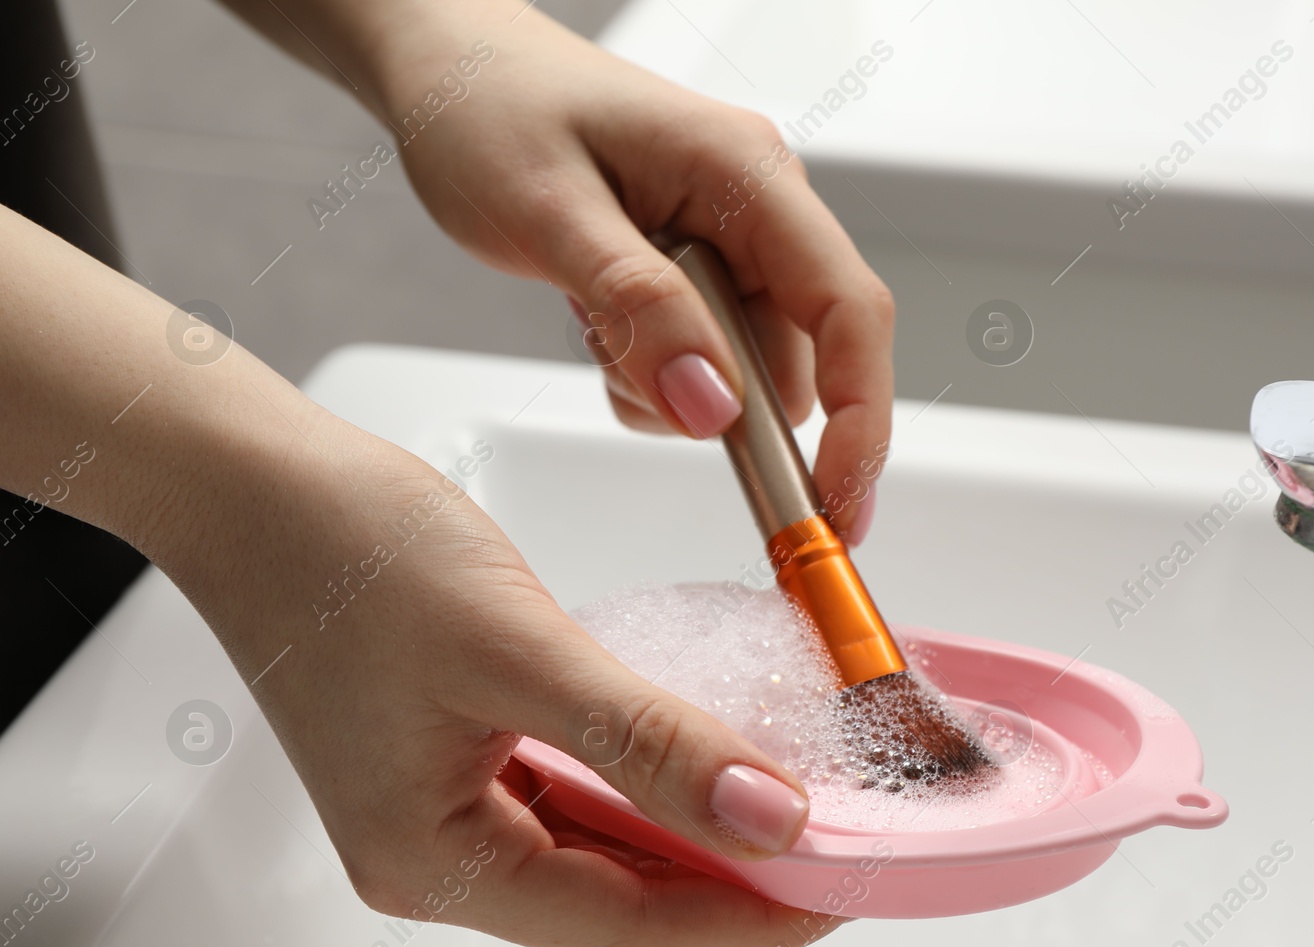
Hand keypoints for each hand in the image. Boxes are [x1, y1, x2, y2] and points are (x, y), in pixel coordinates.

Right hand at [158, 382, 841, 946]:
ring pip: (605, 851)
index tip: (845, 888)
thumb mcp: (521, 649)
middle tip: (841, 844)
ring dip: (699, 834)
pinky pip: (577, 797)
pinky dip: (650, 787)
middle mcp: (437, 855)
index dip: (751, 915)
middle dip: (738, 879)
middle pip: (622, 900)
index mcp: (434, 862)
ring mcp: (444, 809)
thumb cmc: (346, 551)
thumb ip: (649, 744)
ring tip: (796, 804)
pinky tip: (704, 759)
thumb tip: (768, 817)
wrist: (252, 479)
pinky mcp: (458, 756)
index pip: (631, 924)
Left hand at [366, 2, 893, 542]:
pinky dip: (654, 377)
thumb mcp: (548, 210)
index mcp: (749, 174)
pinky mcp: (702, 277)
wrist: (450, 72)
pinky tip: (598, 324)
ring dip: (672, 385)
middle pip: (799, 358)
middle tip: (627, 376)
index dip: (860, 418)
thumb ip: (637, 306)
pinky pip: (708, 366)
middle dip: (724, 402)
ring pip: (746, 374)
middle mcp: (761, 211)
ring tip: (592, 321)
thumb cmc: (488, 104)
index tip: (836, 504)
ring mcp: (735, 246)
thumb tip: (713, 405)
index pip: (850, 310)